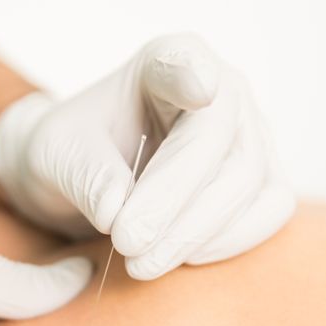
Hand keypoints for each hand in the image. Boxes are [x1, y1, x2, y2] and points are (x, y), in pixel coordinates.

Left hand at [0, 33, 294, 279]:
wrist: (89, 178)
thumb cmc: (73, 152)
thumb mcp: (56, 155)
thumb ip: (86, 175)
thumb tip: (117, 210)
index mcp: (165, 61)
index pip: (185, 64)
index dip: (194, 77)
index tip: (198, 87)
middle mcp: (222, 89)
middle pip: (219, 143)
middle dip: (172, 202)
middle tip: (126, 244)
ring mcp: (250, 133)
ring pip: (246, 183)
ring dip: (194, 232)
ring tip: (141, 263)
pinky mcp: (263, 179)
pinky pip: (268, 211)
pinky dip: (229, 241)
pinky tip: (183, 258)